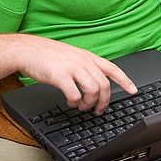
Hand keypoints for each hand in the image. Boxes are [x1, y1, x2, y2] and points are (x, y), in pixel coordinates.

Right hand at [15, 36, 137, 114]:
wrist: (27, 51)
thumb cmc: (46, 54)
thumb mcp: (70, 55)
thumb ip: (83, 65)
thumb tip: (93, 80)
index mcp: (86, 56)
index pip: (112, 68)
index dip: (125, 80)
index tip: (133, 90)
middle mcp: (82, 61)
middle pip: (104, 85)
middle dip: (104, 101)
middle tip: (99, 110)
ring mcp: (72, 68)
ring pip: (93, 91)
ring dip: (89, 104)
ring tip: (82, 107)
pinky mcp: (60, 77)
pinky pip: (75, 95)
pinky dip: (75, 103)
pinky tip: (70, 102)